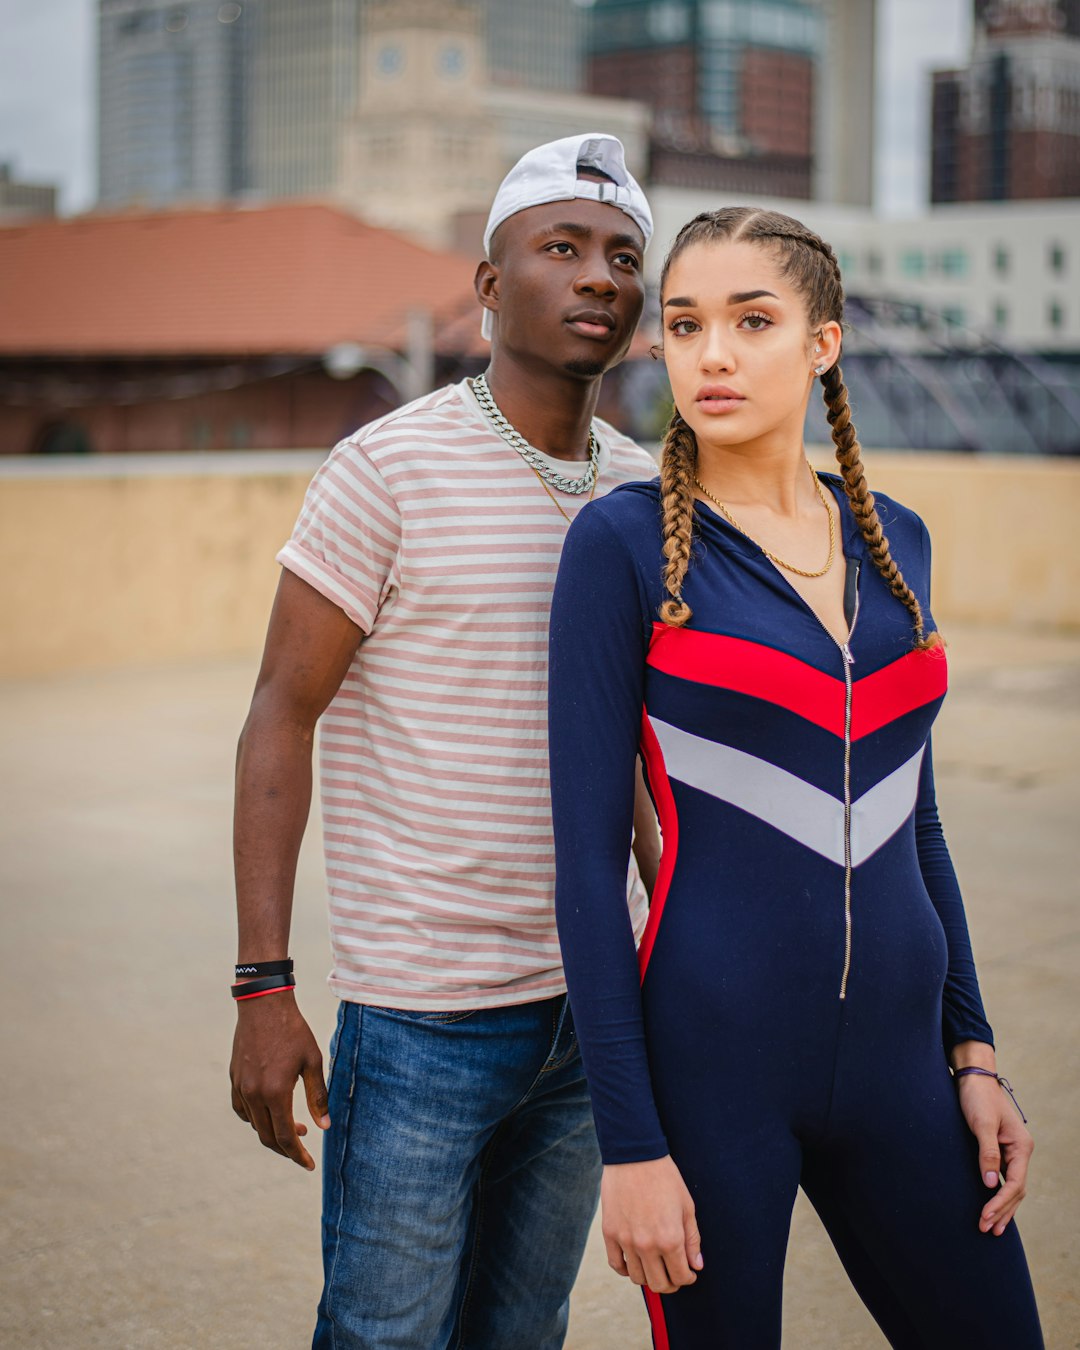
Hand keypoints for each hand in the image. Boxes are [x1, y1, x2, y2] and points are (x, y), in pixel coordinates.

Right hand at [230, 991, 329, 1169]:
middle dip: (286, 1148)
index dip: (297, 1155)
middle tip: (303, 1149)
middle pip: (267, 1136)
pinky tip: (269, 1112)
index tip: (308, 1164)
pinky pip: (242, 1109)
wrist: (264, 1005)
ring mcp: (241, 1086)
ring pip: (254, 1124)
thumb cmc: (293, 1030)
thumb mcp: (313, 1061)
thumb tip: (325, 1126)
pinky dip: (255, 1118)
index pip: (285, 1137)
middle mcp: (254, 1094)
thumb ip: (318, 1096)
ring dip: (271, 1132)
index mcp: (276, 1092)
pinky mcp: (234, 1078)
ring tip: (294, 1127)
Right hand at [601, 1156, 702, 1294]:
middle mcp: (648, 1245)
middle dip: (671, 1283)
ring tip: (654, 1266)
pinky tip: (634, 1262)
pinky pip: (616, 1264)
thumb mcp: (687, 1206)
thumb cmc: (664, 1177)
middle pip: (659, 1284)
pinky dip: (626, 1270)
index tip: (689, 1273)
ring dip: (648, 1277)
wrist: (634, 1155)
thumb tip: (696, 1265)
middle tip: (673, 1274)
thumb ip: (692, 1239)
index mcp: (671, 1239)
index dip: (688, 1278)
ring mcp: (626, 1240)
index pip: (681, 1276)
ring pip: (637, 1278)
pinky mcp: (610, 1233)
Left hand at [956, 1074, 1033, 1235]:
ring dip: (1002, 1207)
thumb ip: (987, 1153)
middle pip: (1016, 1190)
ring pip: (1012, 1187)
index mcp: (1021, 1146)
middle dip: (1002, 1210)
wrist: (973, 1078)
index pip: (1016, 1183)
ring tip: (993, 1228)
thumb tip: (991, 1183)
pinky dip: (998, 1194)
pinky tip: (992, 1206)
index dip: (1001, 1202)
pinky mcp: (1000, 1150)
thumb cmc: (978, 1098)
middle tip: (986, 1229)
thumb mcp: (982, 1124)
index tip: (986, 1216)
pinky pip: (1004, 1178)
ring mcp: (1011, 1152)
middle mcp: (1020, 1151)